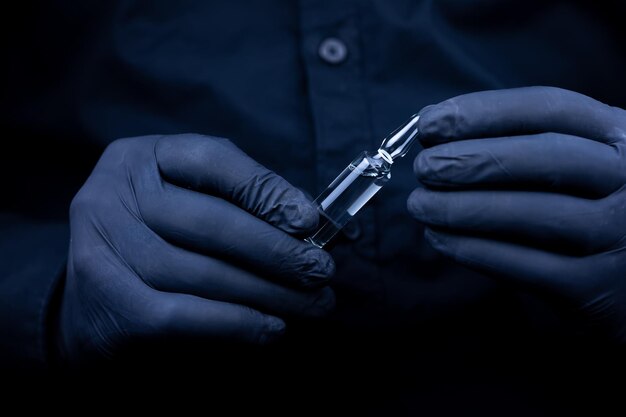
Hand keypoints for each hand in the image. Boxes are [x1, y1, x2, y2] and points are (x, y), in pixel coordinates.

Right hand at [58, 134, 334, 362]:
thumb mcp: (189, 205)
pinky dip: (235, 323)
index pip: (214, 161)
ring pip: (202, 271)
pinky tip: (271, 328)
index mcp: (140, 158)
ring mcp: (100, 246)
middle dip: (277, 250)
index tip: (311, 221)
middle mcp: (112, 194)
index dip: (267, 190)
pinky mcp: (105, 299)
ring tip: (311, 304)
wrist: (93, 302)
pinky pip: (182, 313)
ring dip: (267, 292)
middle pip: (210, 221)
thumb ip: (239, 205)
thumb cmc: (159, 243)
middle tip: (321, 272)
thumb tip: (310, 225)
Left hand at [408, 87, 625, 342]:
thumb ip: (525, 141)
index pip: (549, 107)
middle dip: (470, 159)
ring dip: (462, 207)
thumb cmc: (592, 206)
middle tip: (423, 167)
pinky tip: (440, 239)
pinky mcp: (595, 288)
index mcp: (622, 135)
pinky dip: (474, 250)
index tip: (430, 122)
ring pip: (530, 213)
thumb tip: (437, 128)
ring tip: (420, 204)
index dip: (482, 111)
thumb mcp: (582, 161)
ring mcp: (618, 235)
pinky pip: (524, 266)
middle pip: (542, 157)